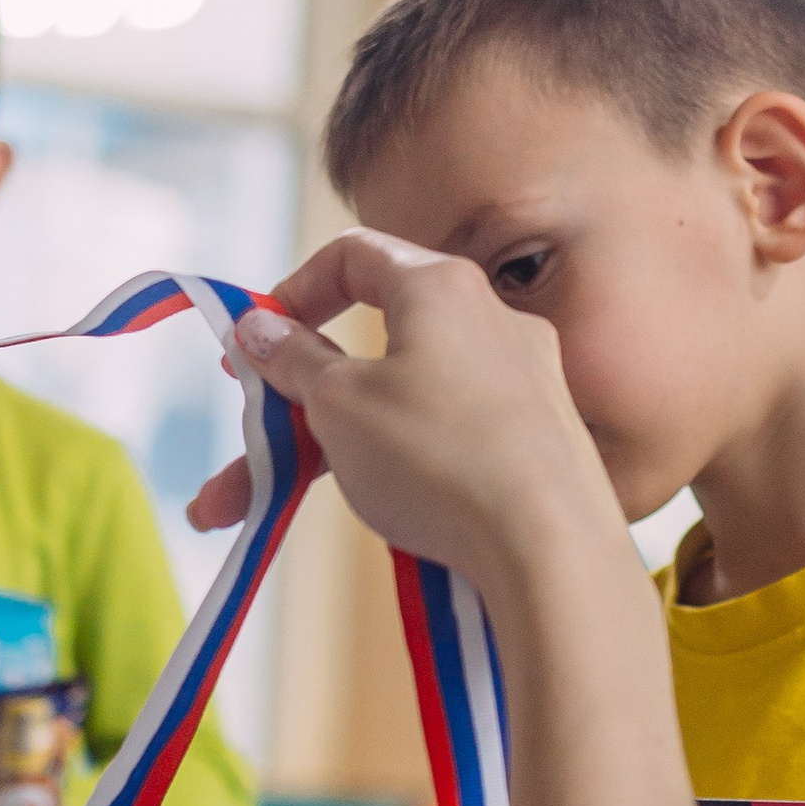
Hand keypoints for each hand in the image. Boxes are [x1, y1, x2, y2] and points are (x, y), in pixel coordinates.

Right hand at [187, 235, 623, 609]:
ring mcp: (522, 382)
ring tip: (266, 511)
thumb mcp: (338, 405)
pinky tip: (373, 514)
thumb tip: (258, 328)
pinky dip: (397, 468)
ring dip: (332, 450)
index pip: (352, 255)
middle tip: (251, 445)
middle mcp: (491, 319)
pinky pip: (448, 437)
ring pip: (403, 403)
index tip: (253, 343)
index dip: (292, 293)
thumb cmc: (438, 459)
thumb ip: (292, 360)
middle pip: (372, 344)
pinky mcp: (539, 440)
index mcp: (440, 286)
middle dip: (294, 403)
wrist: (553, 550)